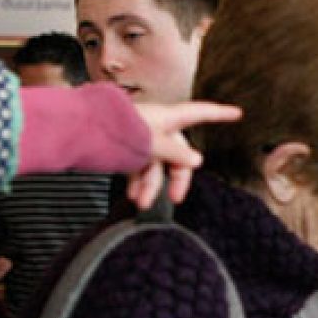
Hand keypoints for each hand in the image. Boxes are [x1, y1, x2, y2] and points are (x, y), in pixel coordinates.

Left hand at [125, 101, 240, 208]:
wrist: (80, 129)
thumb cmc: (119, 130)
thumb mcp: (153, 144)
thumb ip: (176, 153)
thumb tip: (197, 161)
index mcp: (169, 118)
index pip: (201, 113)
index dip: (220, 114)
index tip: (237, 113)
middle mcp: (158, 127)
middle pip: (178, 152)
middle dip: (176, 177)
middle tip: (176, 198)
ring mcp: (141, 138)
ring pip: (155, 165)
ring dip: (150, 186)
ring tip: (142, 204)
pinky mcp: (125, 148)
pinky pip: (138, 167)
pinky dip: (137, 182)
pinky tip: (133, 196)